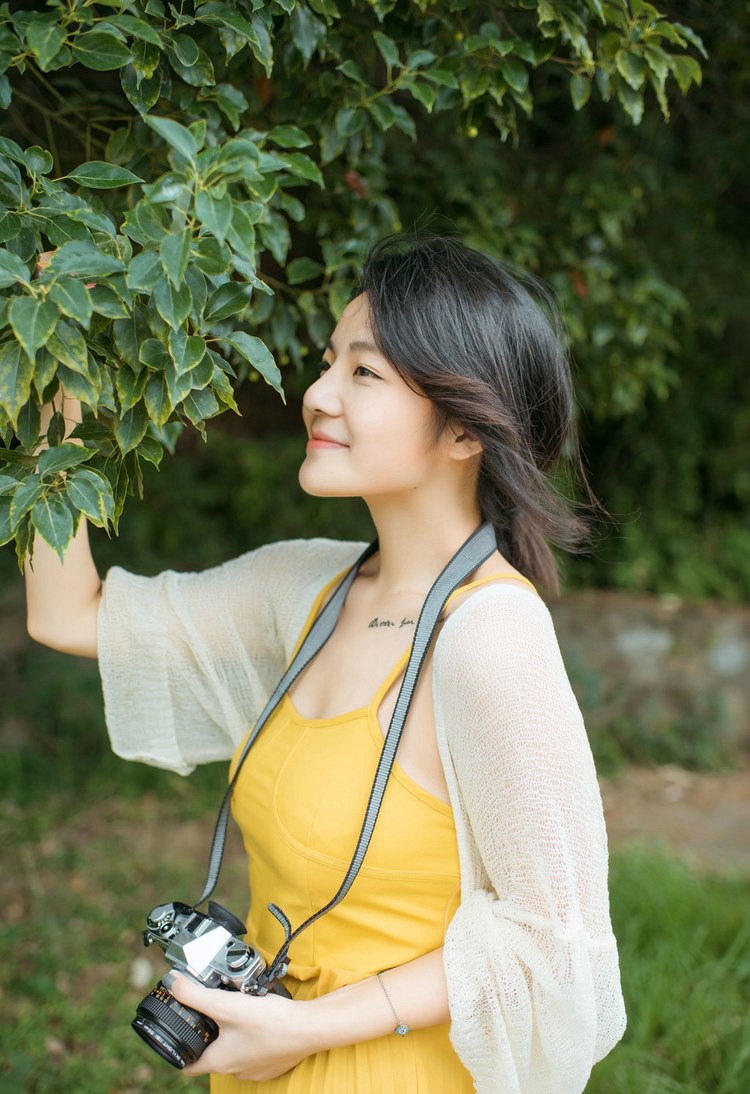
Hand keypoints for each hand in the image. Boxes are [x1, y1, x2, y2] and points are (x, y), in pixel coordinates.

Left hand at [167, 973, 315, 1080]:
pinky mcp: (272, 1062)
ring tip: (235, 1010)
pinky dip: (252, 1036)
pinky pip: (255, 1050)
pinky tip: (259, 1019)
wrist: (310, 1028)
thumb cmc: (270, 1021)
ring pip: (235, 1051)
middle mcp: (235, 1069)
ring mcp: (255, 1068)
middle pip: (212, 1055)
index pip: (188, 1066)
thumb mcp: (226, 1004)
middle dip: (209, 1034)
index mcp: (219, 1061)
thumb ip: (195, 994)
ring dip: (232, 1034)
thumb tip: (173, 983)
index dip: (180, 1051)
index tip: (178, 1035)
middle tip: (210, 1012)